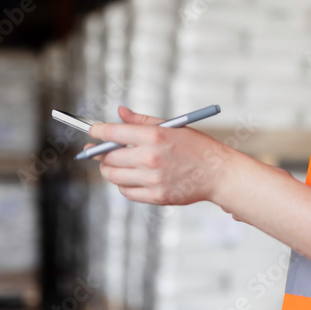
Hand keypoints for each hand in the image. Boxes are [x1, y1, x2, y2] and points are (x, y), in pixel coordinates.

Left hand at [83, 105, 233, 206]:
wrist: (218, 173)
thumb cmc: (196, 147)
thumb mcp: (171, 126)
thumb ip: (141, 121)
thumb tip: (120, 112)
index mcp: (154, 136)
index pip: (113, 133)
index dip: (97, 131)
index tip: (92, 131)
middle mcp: (150, 158)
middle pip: (109, 157)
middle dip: (100, 152)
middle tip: (99, 149)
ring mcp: (153, 180)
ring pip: (114, 176)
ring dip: (109, 169)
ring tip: (114, 163)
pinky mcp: (156, 197)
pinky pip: (126, 192)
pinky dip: (122, 184)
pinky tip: (128, 176)